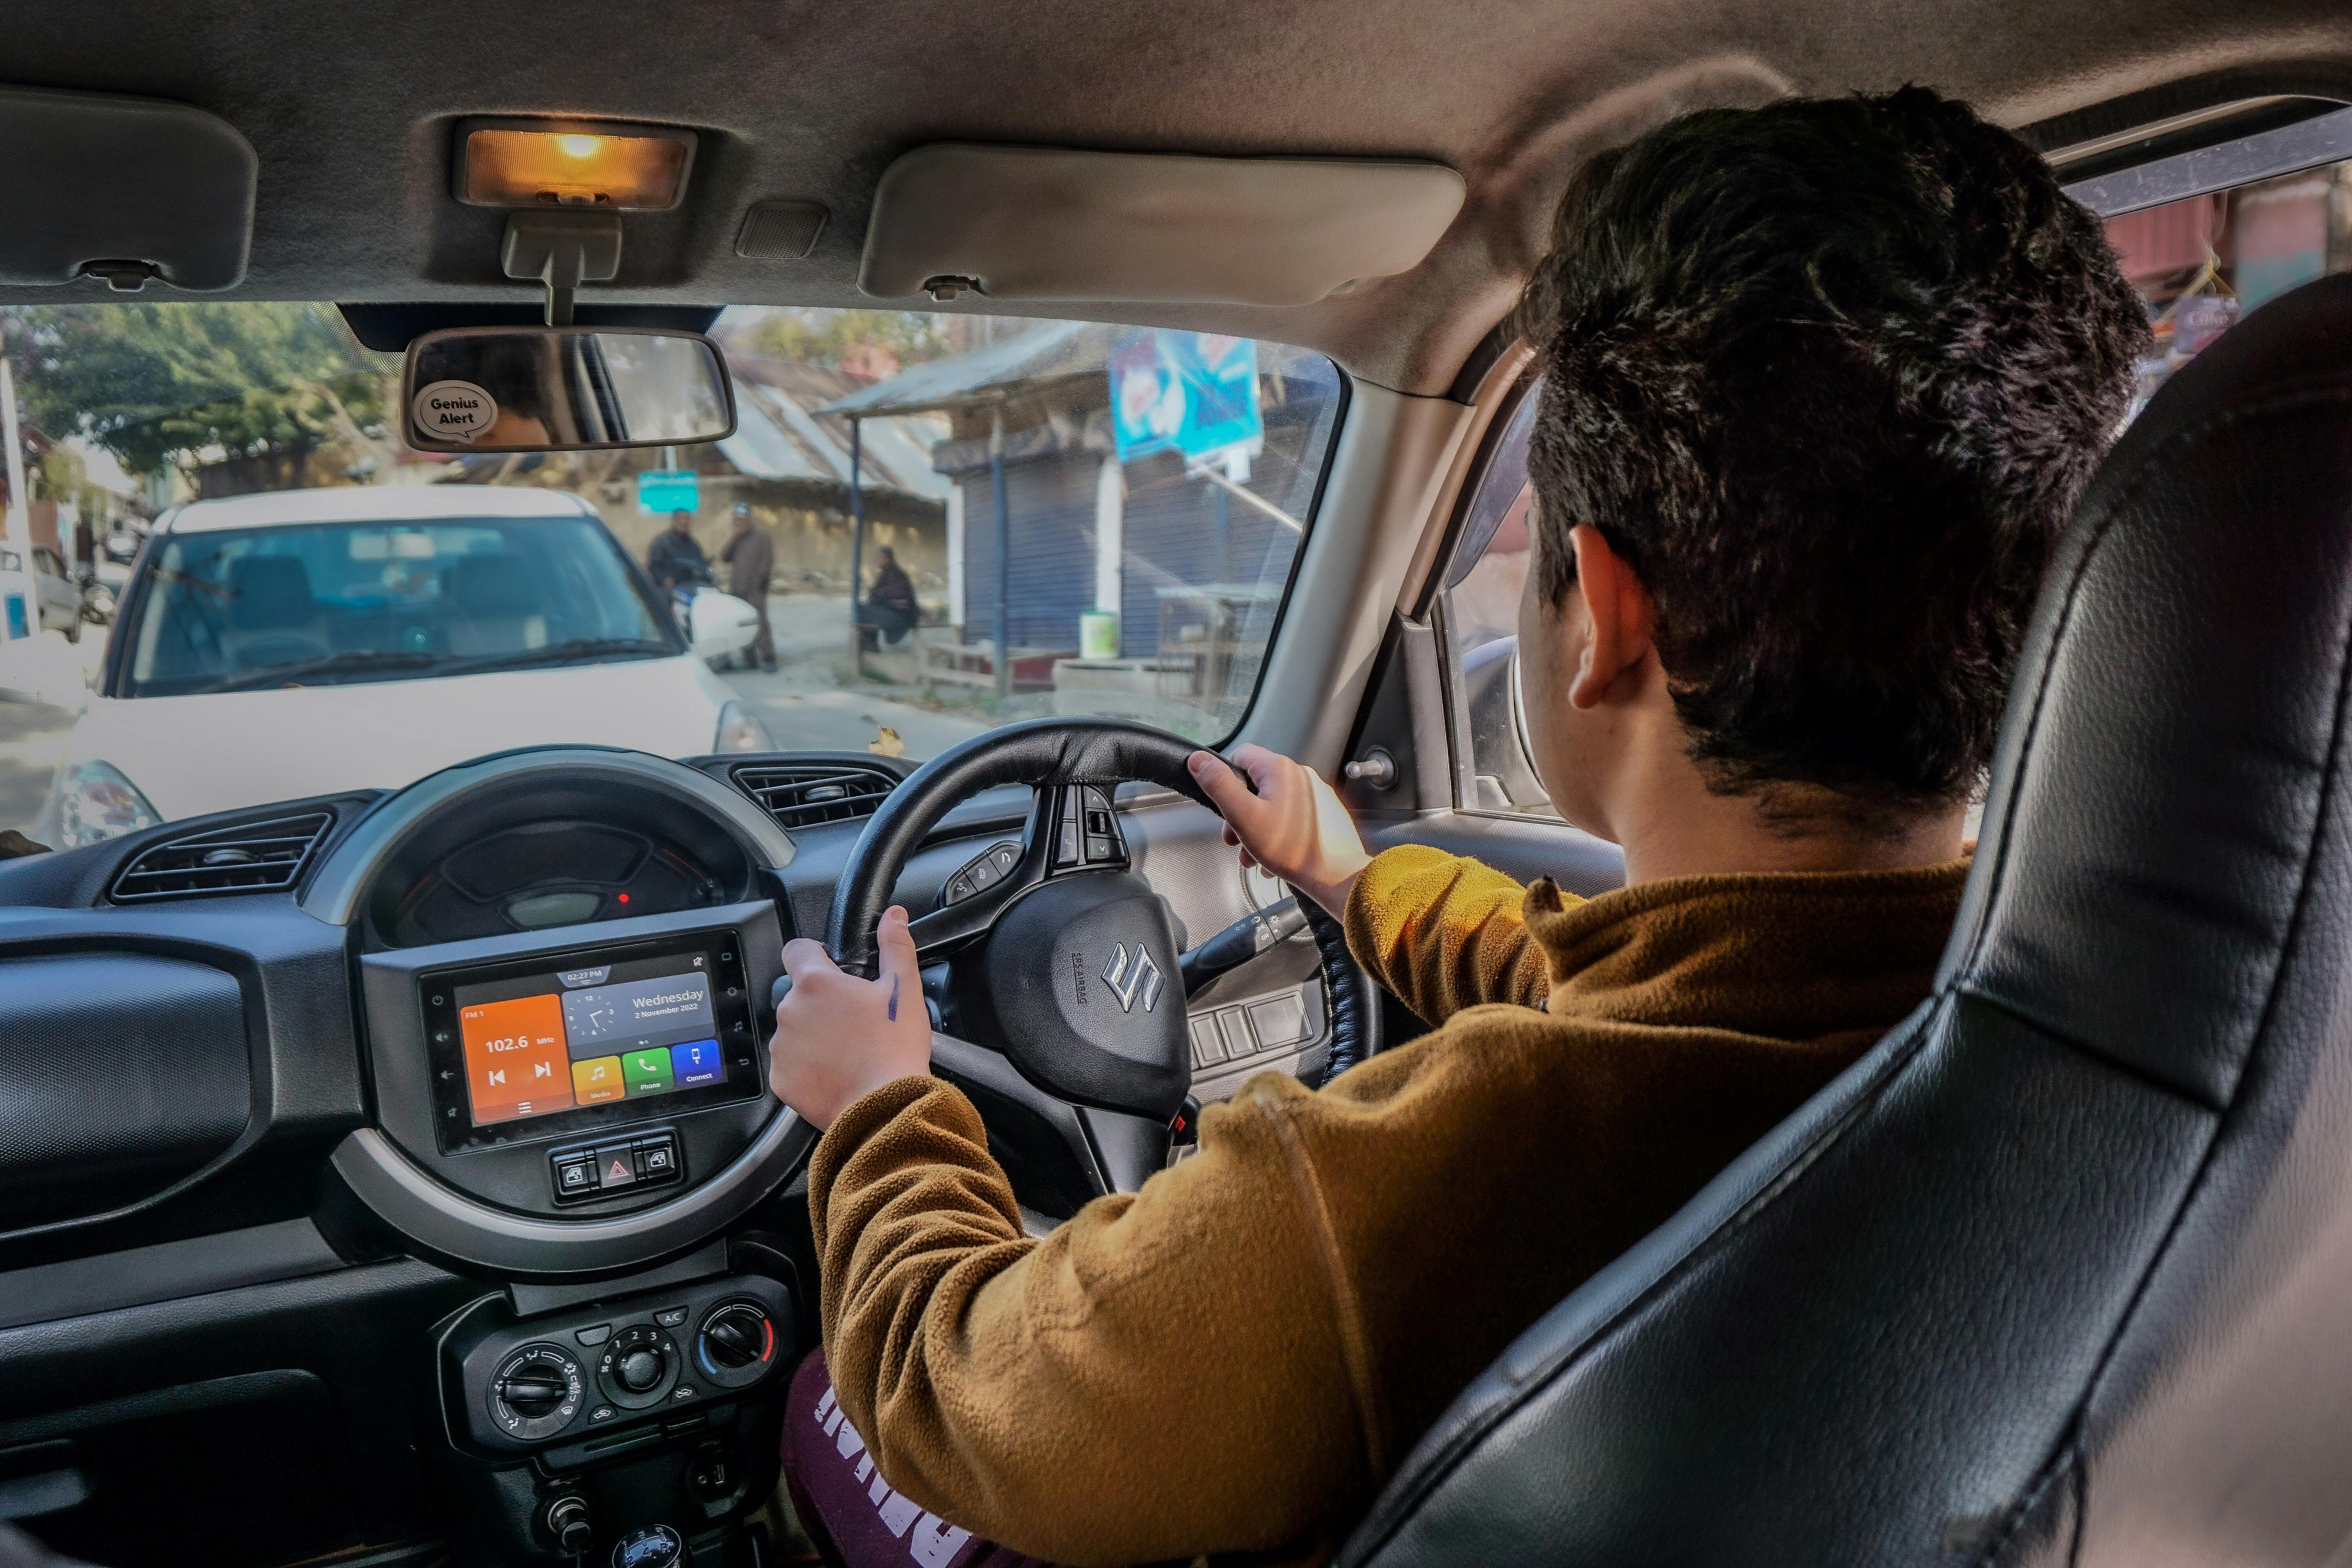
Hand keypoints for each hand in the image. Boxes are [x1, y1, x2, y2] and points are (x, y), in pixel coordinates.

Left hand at [767, 905, 932, 1129]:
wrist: (885, 1108)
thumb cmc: (895, 1048)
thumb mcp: (904, 990)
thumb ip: (895, 946)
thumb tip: (894, 915)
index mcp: (816, 983)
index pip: (796, 950)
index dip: (814, 955)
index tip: (832, 970)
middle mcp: (789, 1011)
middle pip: (798, 994)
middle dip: (820, 1003)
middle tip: (853, 1020)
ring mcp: (781, 1047)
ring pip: (792, 1029)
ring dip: (812, 1034)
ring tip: (846, 1051)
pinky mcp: (780, 1079)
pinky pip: (789, 1064)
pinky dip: (807, 1067)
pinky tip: (835, 1072)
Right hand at [1186, 743, 1372, 919]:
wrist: (1335, 875)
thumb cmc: (1292, 848)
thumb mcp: (1243, 815)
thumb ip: (1218, 785)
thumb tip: (1199, 760)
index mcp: (1280, 769)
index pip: (1240, 756)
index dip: (1224, 780)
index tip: (1221, 805)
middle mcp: (1300, 776)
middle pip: (1255, 785)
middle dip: (1238, 814)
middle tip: (1234, 839)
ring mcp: (1314, 794)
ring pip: (1271, 805)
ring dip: (1255, 830)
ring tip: (1253, 856)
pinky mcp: (1323, 813)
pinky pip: (1290, 818)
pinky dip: (1277, 835)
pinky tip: (1273, 858)